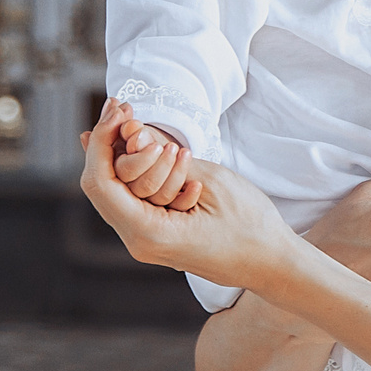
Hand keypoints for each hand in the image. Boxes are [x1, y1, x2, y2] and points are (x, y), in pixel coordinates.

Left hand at [81, 100, 295, 282]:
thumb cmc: (251, 226)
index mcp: (149, 233)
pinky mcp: (154, 235)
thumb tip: (130, 130)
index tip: (117, 111)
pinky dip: (130, 169)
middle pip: (99, 186)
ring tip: (132, 120)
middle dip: (106, 142)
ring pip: (112, 191)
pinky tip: (131, 142)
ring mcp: (145, 241)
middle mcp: (138, 242)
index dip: (101, 142)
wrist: (271, 263)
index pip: (101, 183)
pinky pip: (128, 198)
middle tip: (122, 106)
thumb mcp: (212, 180)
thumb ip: (166, 157)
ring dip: (120, 154)